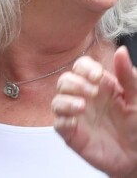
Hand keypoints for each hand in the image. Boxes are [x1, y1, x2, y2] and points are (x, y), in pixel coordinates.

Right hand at [52, 46, 136, 176]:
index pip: (81, 67)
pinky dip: (63, 121)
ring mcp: (76, 116)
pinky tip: (75, 122)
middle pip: (65, 81)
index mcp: (98, 86)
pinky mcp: (73, 134)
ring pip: (57, 101)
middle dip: (76, 84)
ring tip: (83, 107)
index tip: (98, 76)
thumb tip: (121, 51)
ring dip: (66, 101)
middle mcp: (84, 97)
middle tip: (92, 93)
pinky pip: (58, 124)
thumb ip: (128, 76)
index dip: (85, 68)